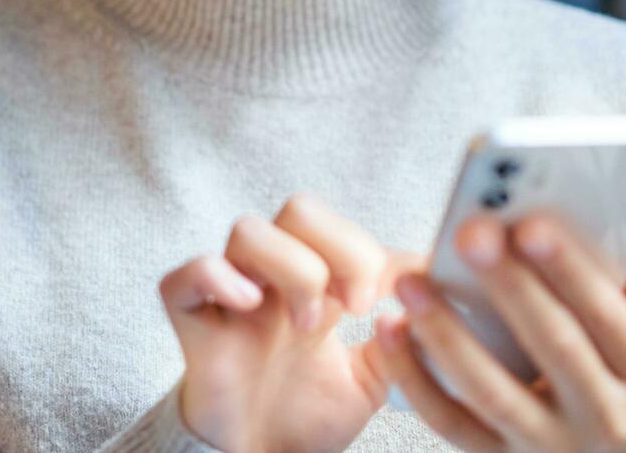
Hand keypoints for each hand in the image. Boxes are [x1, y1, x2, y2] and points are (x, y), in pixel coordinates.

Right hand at [158, 192, 422, 452]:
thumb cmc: (307, 416)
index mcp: (315, 282)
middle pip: (299, 209)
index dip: (374, 252)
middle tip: (359, 304)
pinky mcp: (192, 322)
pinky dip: (218, 279)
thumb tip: (439, 293)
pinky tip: (250, 308)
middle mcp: (272, 278)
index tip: (401, 294)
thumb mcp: (374, 378)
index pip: (343, 227)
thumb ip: (404, 337)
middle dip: (340, 249)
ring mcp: (230, 295)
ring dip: (292, 270)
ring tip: (310, 325)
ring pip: (249, 230)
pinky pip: (186, 276)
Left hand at [366, 211, 625, 451]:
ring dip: (447, 332)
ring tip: (410, 282)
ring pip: (493, 391)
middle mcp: (607, 416)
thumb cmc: (618, 366)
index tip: (530, 224)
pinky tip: (390, 329)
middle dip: (510, 287)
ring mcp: (550, 444)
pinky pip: (449, 421)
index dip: (571, 270)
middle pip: (554, 347)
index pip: (609, 316)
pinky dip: (414, 376)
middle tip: (468, 234)